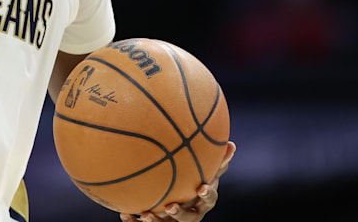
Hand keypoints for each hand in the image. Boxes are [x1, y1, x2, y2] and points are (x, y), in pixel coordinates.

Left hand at [120, 141, 235, 221]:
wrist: (174, 204)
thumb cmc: (194, 184)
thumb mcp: (205, 174)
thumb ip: (216, 162)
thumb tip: (232, 144)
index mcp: (201, 201)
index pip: (209, 200)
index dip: (207, 195)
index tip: (201, 187)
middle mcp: (190, 214)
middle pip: (189, 219)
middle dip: (180, 214)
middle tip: (171, 207)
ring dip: (156, 221)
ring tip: (146, 214)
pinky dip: (134, 221)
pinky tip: (125, 214)